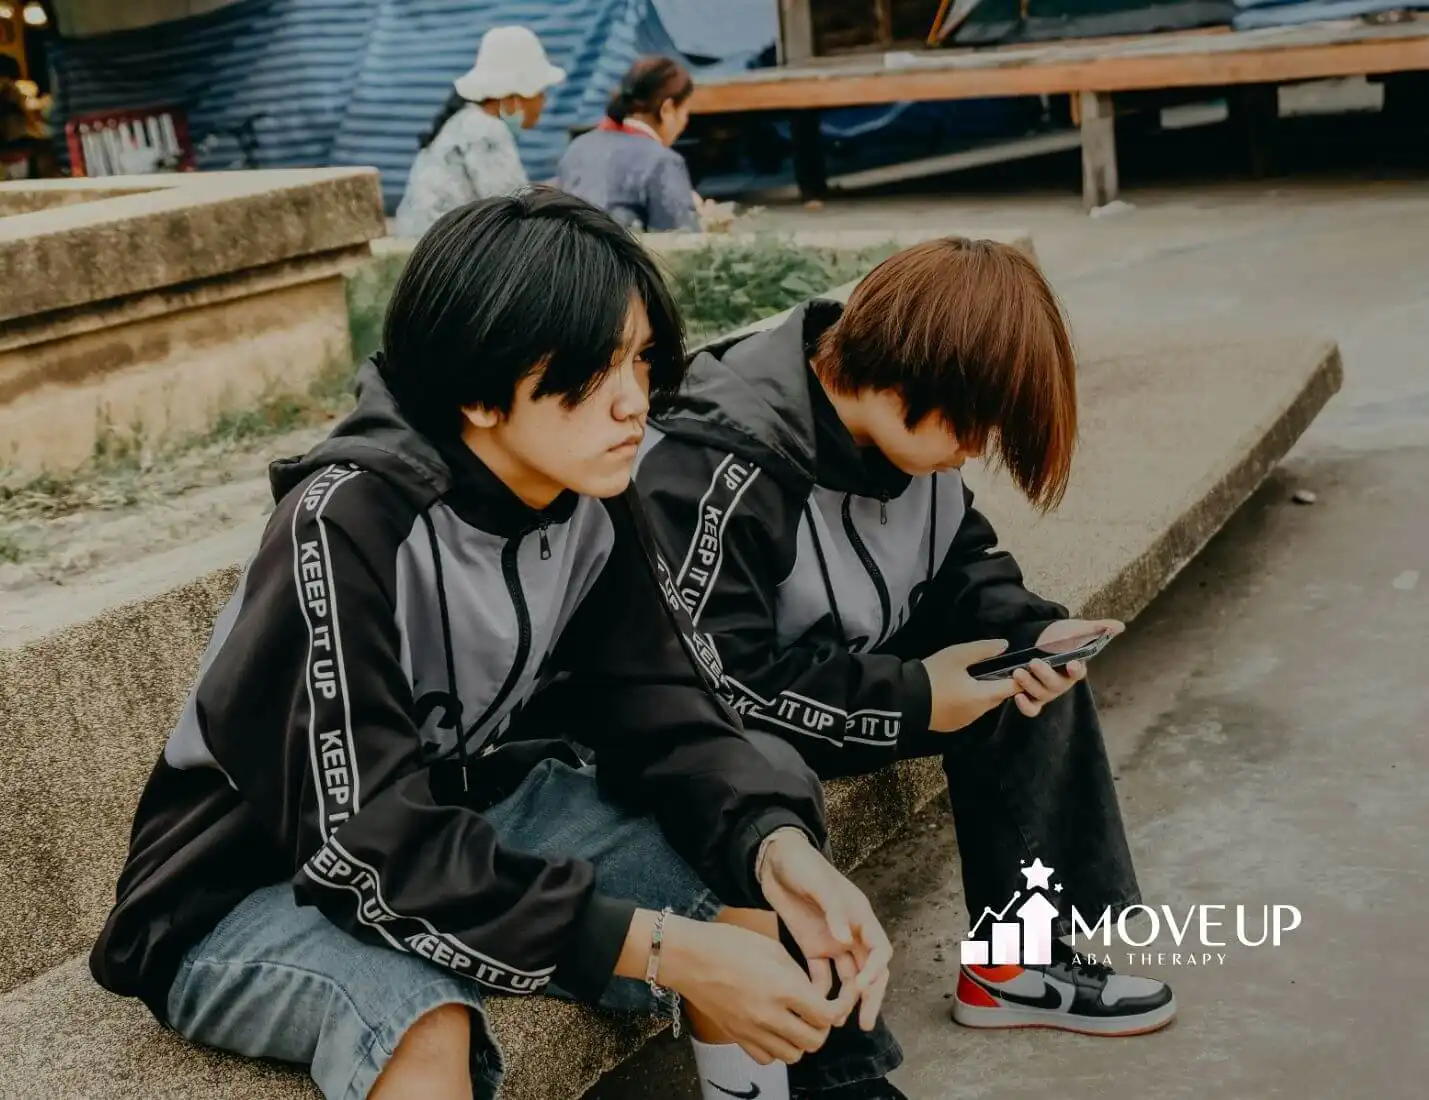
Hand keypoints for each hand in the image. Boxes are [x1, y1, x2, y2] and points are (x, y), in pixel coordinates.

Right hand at [659, 915, 849, 1063]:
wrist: (688, 957)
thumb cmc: (729, 943)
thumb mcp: (773, 948)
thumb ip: (799, 975)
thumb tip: (815, 994)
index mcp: (783, 988)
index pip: (827, 1015)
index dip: (841, 1007)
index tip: (840, 998)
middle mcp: (770, 1015)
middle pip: (815, 1040)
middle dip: (823, 1026)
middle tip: (818, 1009)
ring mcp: (752, 1030)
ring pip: (794, 1055)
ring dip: (801, 1039)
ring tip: (796, 1019)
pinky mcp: (737, 1037)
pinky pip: (768, 1058)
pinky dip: (777, 1048)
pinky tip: (774, 1028)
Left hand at [758, 831, 891, 1031]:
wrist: (774, 860)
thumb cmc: (802, 864)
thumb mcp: (819, 883)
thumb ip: (834, 909)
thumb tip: (845, 938)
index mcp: (859, 916)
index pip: (880, 949)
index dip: (876, 970)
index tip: (862, 986)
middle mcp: (850, 933)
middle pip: (869, 970)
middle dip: (870, 996)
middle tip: (865, 1023)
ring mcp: (832, 942)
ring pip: (848, 977)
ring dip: (847, 999)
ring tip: (836, 1021)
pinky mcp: (812, 947)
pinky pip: (822, 974)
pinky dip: (822, 990)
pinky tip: (815, 1005)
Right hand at [921, 639, 1021, 732]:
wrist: (904, 700)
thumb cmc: (933, 675)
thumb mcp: (957, 655)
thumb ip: (983, 649)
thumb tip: (1004, 644)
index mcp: (983, 696)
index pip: (1012, 688)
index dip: (1017, 677)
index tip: (1014, 667)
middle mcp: (978, 712)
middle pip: (997, 698)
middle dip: (998, 685)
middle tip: (989, 669)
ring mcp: (965, 721)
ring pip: (982, 706)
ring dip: (981, 694)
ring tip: (968, 679)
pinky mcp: (952, 726)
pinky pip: (968, 713)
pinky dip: (967, 703)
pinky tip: (954, 692)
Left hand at [1014, 620, 1123, 717]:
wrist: (1036, 636)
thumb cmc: (1059, 635)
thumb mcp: (1076, 629)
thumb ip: (1097, 629)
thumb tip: (1120, 626)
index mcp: (1074, 669)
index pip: (1078, 672)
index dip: (1076, 670)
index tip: (1072, 664)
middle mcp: (1062, 683)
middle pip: (1056, 685)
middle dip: (1045, 675)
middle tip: (1033, 663)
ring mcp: (1046, 691)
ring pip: (1041, 695)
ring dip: (1029, 685)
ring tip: (1018, 672)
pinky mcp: (1031, 695)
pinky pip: (1032, 708)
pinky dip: (1025, 706)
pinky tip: (1016, 696)